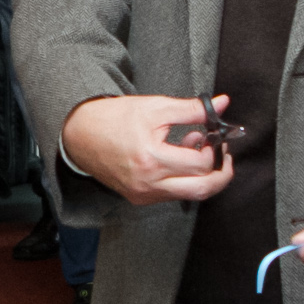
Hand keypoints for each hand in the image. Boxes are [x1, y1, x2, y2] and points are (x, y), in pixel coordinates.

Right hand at [59, 94, 236, 205]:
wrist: (80, 135)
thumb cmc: (115, 118)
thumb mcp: (156, 107)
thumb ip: (192, 109)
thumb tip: (222, 104)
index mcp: (152, 159)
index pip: (201, 163)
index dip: (215, 148)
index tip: (216, 135)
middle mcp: (148, 183)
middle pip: (202, 189)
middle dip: (221, 173)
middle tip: (223, 154)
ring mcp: (143, 195)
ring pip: (189, 194)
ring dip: (201, 175)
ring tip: (195, 148)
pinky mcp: (139, 198)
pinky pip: (172, 194)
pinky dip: (183, 179)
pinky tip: (178, 159)